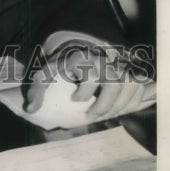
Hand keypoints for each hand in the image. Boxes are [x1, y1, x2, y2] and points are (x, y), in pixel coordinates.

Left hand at [24, 44, 154, 119]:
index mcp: (81, 59)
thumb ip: (36, 90)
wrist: (76, 55)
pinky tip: (121, 111)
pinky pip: (140, 87)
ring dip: (120, 105)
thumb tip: (30, 109)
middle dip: (105, 104)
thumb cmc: (59, 68)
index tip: (76, 99)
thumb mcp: (44, 75)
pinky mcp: (126, 73)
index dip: (85, 90)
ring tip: (105, 115)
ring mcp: (116, 66)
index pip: (90, 72)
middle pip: (115, 81)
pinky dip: (134, 101)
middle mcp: (102, 61)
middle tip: (92, 115)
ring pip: (130, 85)